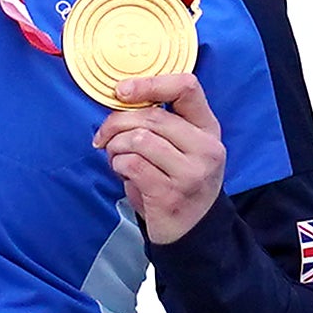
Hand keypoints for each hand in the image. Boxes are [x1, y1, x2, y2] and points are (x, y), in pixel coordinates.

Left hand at [96, 72, 228, 245]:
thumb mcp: (183, 146)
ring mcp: (191, 173)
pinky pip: (131, 164)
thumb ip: (162, 121)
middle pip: (152, 117)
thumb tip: (121, 97)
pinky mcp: (170, 194)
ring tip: (117, 157)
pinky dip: (118, 165)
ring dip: (116, 147)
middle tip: (104, 135)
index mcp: (208, 128)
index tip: (122, 91)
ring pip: (138, 139)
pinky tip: (122, 172)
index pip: (186, 87)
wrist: (190, 229)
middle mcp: (206, 148)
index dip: (149, 84)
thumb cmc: (177, 181)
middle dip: (117, 123)